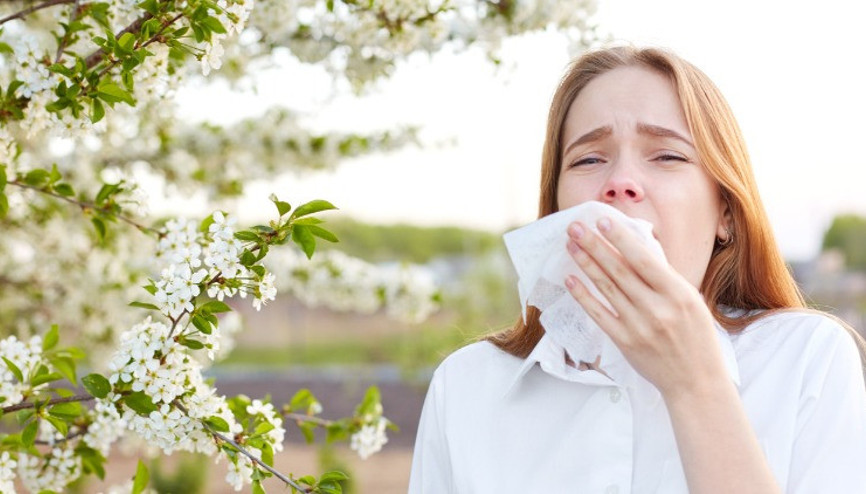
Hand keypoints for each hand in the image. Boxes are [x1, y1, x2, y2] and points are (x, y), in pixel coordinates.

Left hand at [564, 216, 728, 398]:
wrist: (696, 382)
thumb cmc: (696, 337)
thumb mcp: (691, 301)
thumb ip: (664, 278)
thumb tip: (635, 248)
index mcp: (679, 294)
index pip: (644, 260)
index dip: (621, 239)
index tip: (602, 221)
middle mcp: (658, 309)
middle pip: (619, 270)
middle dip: (595, 245)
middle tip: (576, 227)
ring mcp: (639, 326)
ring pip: (606, 288)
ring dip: (586, 264)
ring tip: (571, 245)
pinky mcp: (625, 342)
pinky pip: (599, 314)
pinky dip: (584, 296)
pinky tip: (571, 280)